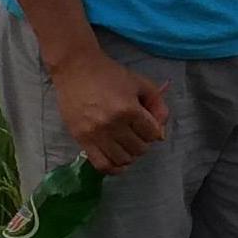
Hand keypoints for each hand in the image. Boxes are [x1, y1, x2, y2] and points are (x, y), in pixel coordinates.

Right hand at [50, 45, 170, 172]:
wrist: (76, 69)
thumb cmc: (111, 74)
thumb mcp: (142, 84)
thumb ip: (158, 107)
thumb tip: (161, 135)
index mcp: (129, 109)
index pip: (152, 135)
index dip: (154, 131)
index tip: (148, 125)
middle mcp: (112, 125)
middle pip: (139, 149)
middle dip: (143, 143)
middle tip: (136, 133)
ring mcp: (95, 134)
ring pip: (122, 159)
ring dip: (130, 155)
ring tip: (127, 144)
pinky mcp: (81, 139)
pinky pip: (101, 165)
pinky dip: (113, 168)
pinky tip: (118, 161)